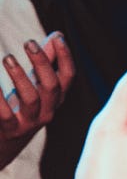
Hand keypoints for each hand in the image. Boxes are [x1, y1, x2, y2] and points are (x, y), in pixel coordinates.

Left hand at [0, 31, 74, 168]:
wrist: (5, 142)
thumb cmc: (22, 105)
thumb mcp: (36, 84)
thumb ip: (47, 61)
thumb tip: (56, 36)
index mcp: (57, 98)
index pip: (68, 76)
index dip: (65, 57)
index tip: (57, 38)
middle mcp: (48, 111)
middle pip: (51, 85)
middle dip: (41, 62)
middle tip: (28, 42)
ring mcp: (29, 122)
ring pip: (30, 98)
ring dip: (20, 76)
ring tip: (8, 58)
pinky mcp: (9, 130)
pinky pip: (4, 114)